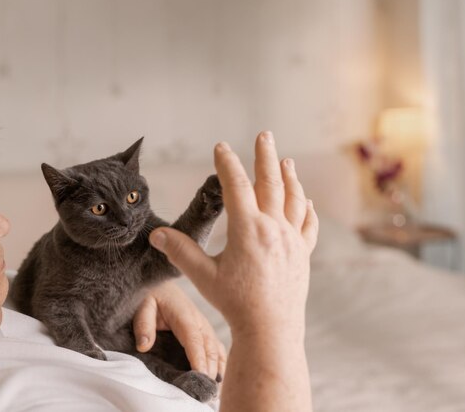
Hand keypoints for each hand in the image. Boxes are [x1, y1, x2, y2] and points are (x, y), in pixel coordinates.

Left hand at [132, 280, 226, 380]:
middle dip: (210, 369)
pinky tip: (218, 377)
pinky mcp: (205, 330)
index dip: (199, 359)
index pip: (194, 340)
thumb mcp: (142, 305)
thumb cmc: (151, 295)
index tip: (201, 376)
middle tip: (206, 390)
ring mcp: (204, 326)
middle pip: (209, 348)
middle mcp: (199, 321)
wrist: (161, 283)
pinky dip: (221, 363)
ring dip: (218, 368)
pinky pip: (218, 348)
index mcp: (185, 315)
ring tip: (213, 388)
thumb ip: (143, 324)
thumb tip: (144, 346)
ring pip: (217, 350)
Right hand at [148, 131, 317, 338]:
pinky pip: (308, 225)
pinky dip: (307, 209)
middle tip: (265, 135)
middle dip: (266, 156)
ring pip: (293, 199)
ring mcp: (292, 240)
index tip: (221, 147)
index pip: (236, 186)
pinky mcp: (302, 254)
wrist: (271, 329)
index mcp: (248, 229)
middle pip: (271, 183)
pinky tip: (306, 201)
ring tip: (287, 161)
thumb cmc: (235, 303)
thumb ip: (180, 252)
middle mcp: (273, 228)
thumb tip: (156, 234)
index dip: (227, 163)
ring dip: (290, 177)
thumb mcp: (203, 277)